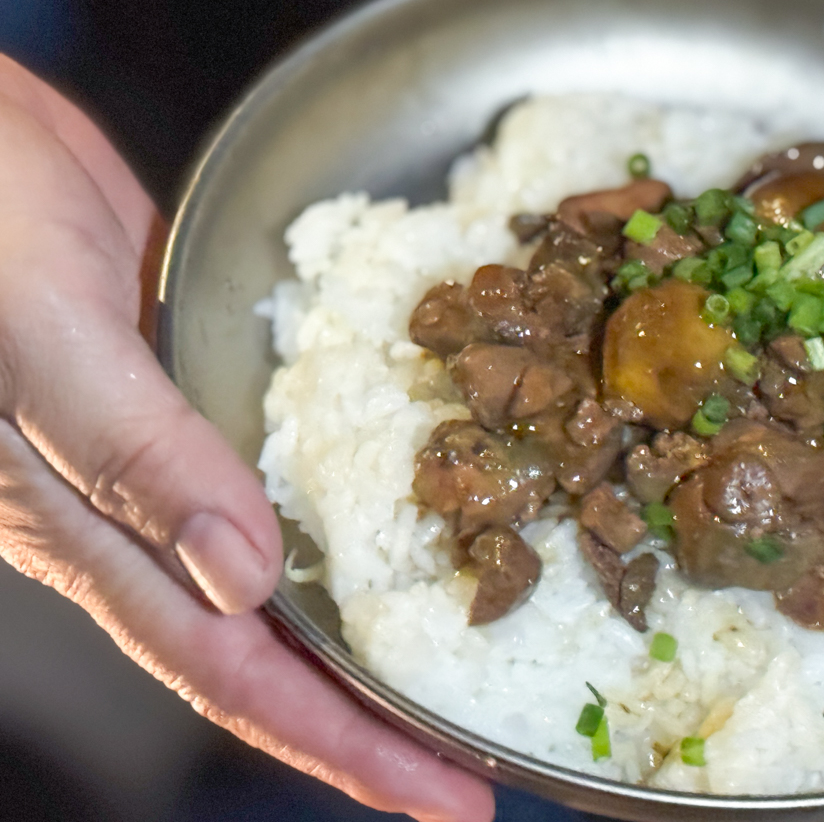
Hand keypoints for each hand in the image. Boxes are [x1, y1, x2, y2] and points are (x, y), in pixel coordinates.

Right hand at [0, 55, 493, 821]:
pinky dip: (351, 511)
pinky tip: (415, 513)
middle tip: (484, 760)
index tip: (446, 801)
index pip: (236, 674)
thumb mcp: (40, 342)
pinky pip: (290, 473)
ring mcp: (180, 454)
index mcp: (96, 533)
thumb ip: (133, 456)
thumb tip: (245, 581)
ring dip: (371, 627)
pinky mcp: (205, 389)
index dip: (343, 747)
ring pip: (287, 570)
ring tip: (468, 659)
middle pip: (277, 647)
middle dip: (380, 717)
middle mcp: (145, 516)